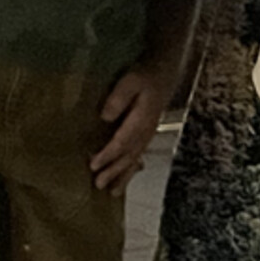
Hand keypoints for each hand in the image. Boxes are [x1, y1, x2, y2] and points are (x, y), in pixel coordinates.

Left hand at [93, 58, 177, 192]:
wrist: (166, 68)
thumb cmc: (146, 73)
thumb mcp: (131, 80)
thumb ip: (119, 98)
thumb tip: (105, 117)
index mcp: (143, 118)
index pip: (123, 141)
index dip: (108, 154)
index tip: (93, 166)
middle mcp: (148, 129)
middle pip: (130, 154)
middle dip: (115, 171)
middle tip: (99, 186)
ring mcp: (150, 131)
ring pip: (136, 157)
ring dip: (124, 175)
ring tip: (114, 192)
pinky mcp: (148, 130)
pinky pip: (140, 153)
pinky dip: (132, 166)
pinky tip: (128, 174)